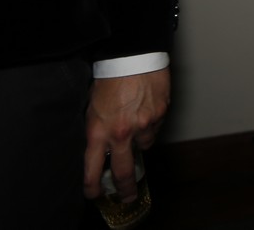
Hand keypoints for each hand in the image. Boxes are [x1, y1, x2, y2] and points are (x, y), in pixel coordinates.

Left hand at [82, 69, 170, 200]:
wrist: (133, 56)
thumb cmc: (110, 78)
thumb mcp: (93, 107)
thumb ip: (98, 130)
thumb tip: (103, 147)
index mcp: (99, 131)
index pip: (92, 169)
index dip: (92, 186)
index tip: (94, 193)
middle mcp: (122, 133)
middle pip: (123, 171)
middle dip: (125, 189)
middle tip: (128, 197)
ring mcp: (144, 125)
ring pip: (144, 145)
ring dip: (140, 141)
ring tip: (136, 122)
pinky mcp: (161, 114)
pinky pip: (156, 128)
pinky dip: (151, 125)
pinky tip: (146, 110)